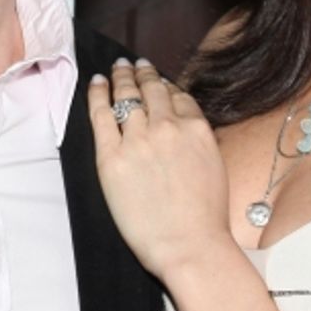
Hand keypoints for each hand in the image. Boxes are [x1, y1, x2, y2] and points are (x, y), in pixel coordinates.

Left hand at [88, 58, 231, 280]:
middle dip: (143, 74)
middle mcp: (168, 127)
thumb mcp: (214, 167)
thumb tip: (186, 131)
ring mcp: (138, 140)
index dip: (166, 86)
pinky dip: (97, 94)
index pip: (178, 97)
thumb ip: (199, 142)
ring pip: (126, 96)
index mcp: (196, 129)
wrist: (189, 245)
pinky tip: (96, 83)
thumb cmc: (206, 219)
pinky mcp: (112, 157)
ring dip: (121, 78)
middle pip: (152, 90)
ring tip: (116, 68)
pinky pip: (101, 115)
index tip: (159, 82)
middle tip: (135, 65)